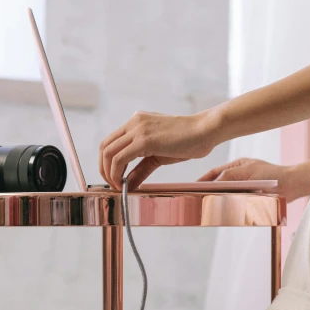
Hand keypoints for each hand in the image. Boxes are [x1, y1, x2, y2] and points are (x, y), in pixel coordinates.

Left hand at [99, 110, 217, 189]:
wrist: (205, 131)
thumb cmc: (187, 141)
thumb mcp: (158, 156)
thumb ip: (141, 168)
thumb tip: (128, 183)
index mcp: (136, 122)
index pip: (110, 142)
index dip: (106, 162)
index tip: (113, 178)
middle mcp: (134, 122)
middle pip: (105, 147)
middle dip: (103, 169)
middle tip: (112, 185)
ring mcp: (138, 129)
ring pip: (109, 153)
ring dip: (109, 173)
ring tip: (118, 186)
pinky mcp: (144, 139)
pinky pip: (120, 158)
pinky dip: (117, 173)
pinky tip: (124, 183)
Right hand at [198, 157, 297, 201]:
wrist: (292, 185)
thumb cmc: (272, 175)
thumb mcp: (248, 171)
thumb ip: (229, 175)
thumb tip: (213, 182)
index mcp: (237, 166)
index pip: (215, 172)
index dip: (203, 179)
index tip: (192, 187)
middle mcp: (239, 176)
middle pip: (218, 184)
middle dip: (207, 191)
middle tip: (195, 199)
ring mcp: (244, 187)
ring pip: (226, 195)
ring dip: (217, 201)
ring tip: (206, 207)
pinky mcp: (250, 199)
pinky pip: (235, 203)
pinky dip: (228, 207)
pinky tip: (223, 211)